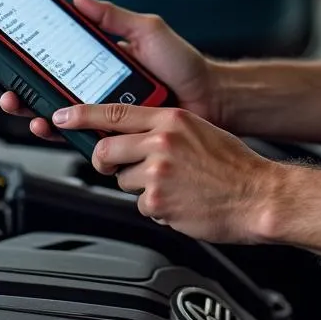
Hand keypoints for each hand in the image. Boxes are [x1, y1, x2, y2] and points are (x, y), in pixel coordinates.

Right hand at [0, 0, 221, 142]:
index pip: (50, 49)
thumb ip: (113, 16)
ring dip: (25, 102)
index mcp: (97, 54)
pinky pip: (73, 132)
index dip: (20, 46)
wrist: (209, 100)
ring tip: (13, 96)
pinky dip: (53, 128)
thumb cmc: (183, 64)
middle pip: (40, 79)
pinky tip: (44, 121)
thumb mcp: (147, 30)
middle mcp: (92, 82)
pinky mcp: (106, 132)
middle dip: (9, 75)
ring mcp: (97, 108)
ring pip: (49, 107)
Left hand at [54, 101, 279, 242]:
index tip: (61, 117)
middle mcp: (161, 141)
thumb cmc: (234, 165)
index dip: (81, 115)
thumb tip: (132, 137)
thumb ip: (162, 129)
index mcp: (171, 118)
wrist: (260, 195)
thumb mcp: (197, 130)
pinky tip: (180, 202)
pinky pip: (140, 205)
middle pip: (105, 150)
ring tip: (173, 186)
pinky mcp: (158, 202)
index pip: (115, 112)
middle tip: (117, 167)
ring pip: (123, 180)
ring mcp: (158, 172)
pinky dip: (156, 207)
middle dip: (105, 162)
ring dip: (140, 187)